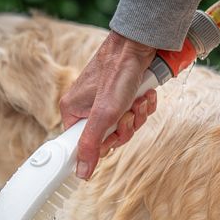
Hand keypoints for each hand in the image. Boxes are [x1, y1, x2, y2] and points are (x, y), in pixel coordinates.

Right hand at [59, 31, 157, 179]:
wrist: (138, 45)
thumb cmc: (117, 74)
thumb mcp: (103, 115)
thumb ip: (90, 145)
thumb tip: (81, 174)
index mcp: (73, 112)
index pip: (86, 145)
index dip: (105, 144)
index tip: (114, 134)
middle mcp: (87, 108)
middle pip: (110, 138)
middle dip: (126, 127)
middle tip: (128, 113)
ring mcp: (106, 102)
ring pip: (125, 126)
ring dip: (137, 115)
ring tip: (138, 99)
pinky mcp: (122, 95)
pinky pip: (134, 113)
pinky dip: (143, 106)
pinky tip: (145, 95)